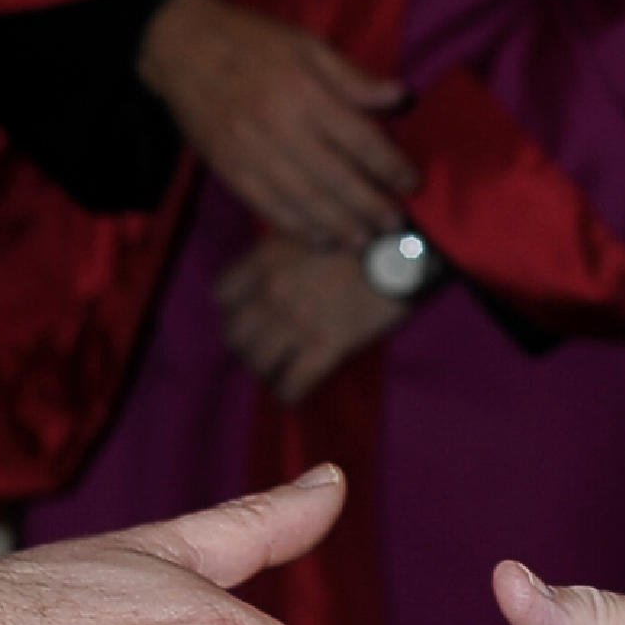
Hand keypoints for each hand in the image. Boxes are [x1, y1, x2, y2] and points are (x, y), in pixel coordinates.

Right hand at [138, 0, 415, 244]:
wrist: (181, 46)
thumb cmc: (253, 41)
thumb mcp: (307, 43)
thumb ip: (352, 76)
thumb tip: (399, 96)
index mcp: (305, 91)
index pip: (359, 137)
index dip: (389, 165)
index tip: (411, 182)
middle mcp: (280, 125)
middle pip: (335, 177)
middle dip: (369, 206)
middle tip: (395, 227)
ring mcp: (251, 151)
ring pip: (302, 199)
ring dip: (338, 226)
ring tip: (365, 241)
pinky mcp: (228, 168)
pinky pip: (267, 206)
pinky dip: (296, 228)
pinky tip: (320, 239)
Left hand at [218, 237, 414, 404]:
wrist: (402, 252)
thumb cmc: (359, 236)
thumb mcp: (307, 230)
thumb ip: (279, 253)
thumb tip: (268, 278)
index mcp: (266, 261)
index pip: (222, 295)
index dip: (232, 308)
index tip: (246, 314)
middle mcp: (273, 293)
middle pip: (234, 334)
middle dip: (245, 345)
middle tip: (261, 348)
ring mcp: (297, 323)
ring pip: (257, 363)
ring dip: (264, 370)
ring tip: (276, 371)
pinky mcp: (325, 348)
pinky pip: (292, 384)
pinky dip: (287, 394)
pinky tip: (291, 395)